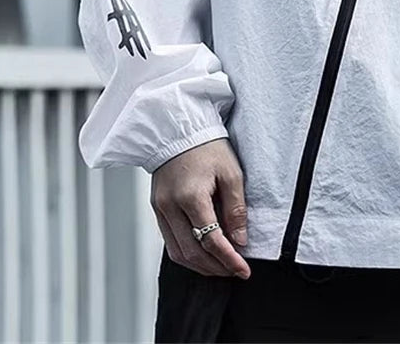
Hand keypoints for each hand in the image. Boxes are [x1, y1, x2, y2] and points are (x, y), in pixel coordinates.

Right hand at [150, 137, 251, 278]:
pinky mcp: (156, 208)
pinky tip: (203, 253)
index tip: (244, 270)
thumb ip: (236, 208)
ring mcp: (160, 209)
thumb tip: (240, 240)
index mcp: (191, 196)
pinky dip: (187, 253)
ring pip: (178, 253)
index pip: (211, 240)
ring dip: (200, 266)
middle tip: (235, 271)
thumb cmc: (207, 145)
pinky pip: (170, 241)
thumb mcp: (231, 172)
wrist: (179, 128)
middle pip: (192, 253)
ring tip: (221, 266)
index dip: (229, 259)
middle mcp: (170, 207)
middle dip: (216, 268)